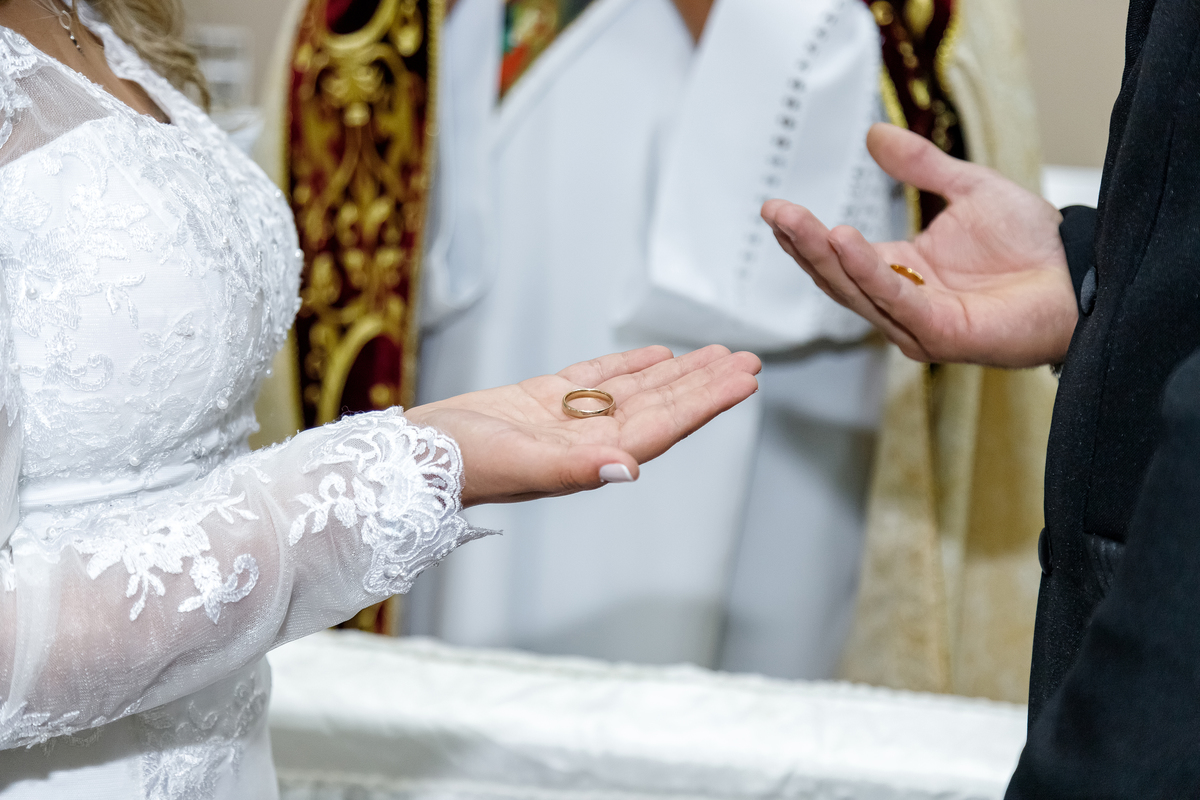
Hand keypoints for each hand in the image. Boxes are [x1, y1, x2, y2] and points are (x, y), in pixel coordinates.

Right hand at [403, 345, 760, 506]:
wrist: (415, 454)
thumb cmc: (459, 465)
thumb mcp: (518, 464)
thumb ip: (573, 468)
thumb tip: (626, 469)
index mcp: (591, 456)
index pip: (664, 425)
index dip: (706, 403)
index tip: (744, 381)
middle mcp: (588, 438)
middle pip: (661, 406)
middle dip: (705, 384)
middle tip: (747, 360)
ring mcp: (567, 419)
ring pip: (636, 390)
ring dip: (677, 373)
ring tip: (717, 354)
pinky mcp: (542, 399)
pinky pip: (597, 378)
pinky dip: (629, 365)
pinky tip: (656, 355)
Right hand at [762, 123, 1078, 367]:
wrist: (1081, 270)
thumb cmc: (1034, 244)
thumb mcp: (968, 188)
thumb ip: (921, 167)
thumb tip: (876, 136)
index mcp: (903, 271)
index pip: (840, 258)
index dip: (807, 236)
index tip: (776, 209)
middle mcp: (902, 303)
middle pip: (838, 276)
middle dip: (803, 245)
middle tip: (776, 213)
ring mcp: (917, 323)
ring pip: (858, 290)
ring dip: (825, 257)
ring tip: (799, 224)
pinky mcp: (940, 333)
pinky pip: (895, 300)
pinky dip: (867, 270)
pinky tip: (844, 240)